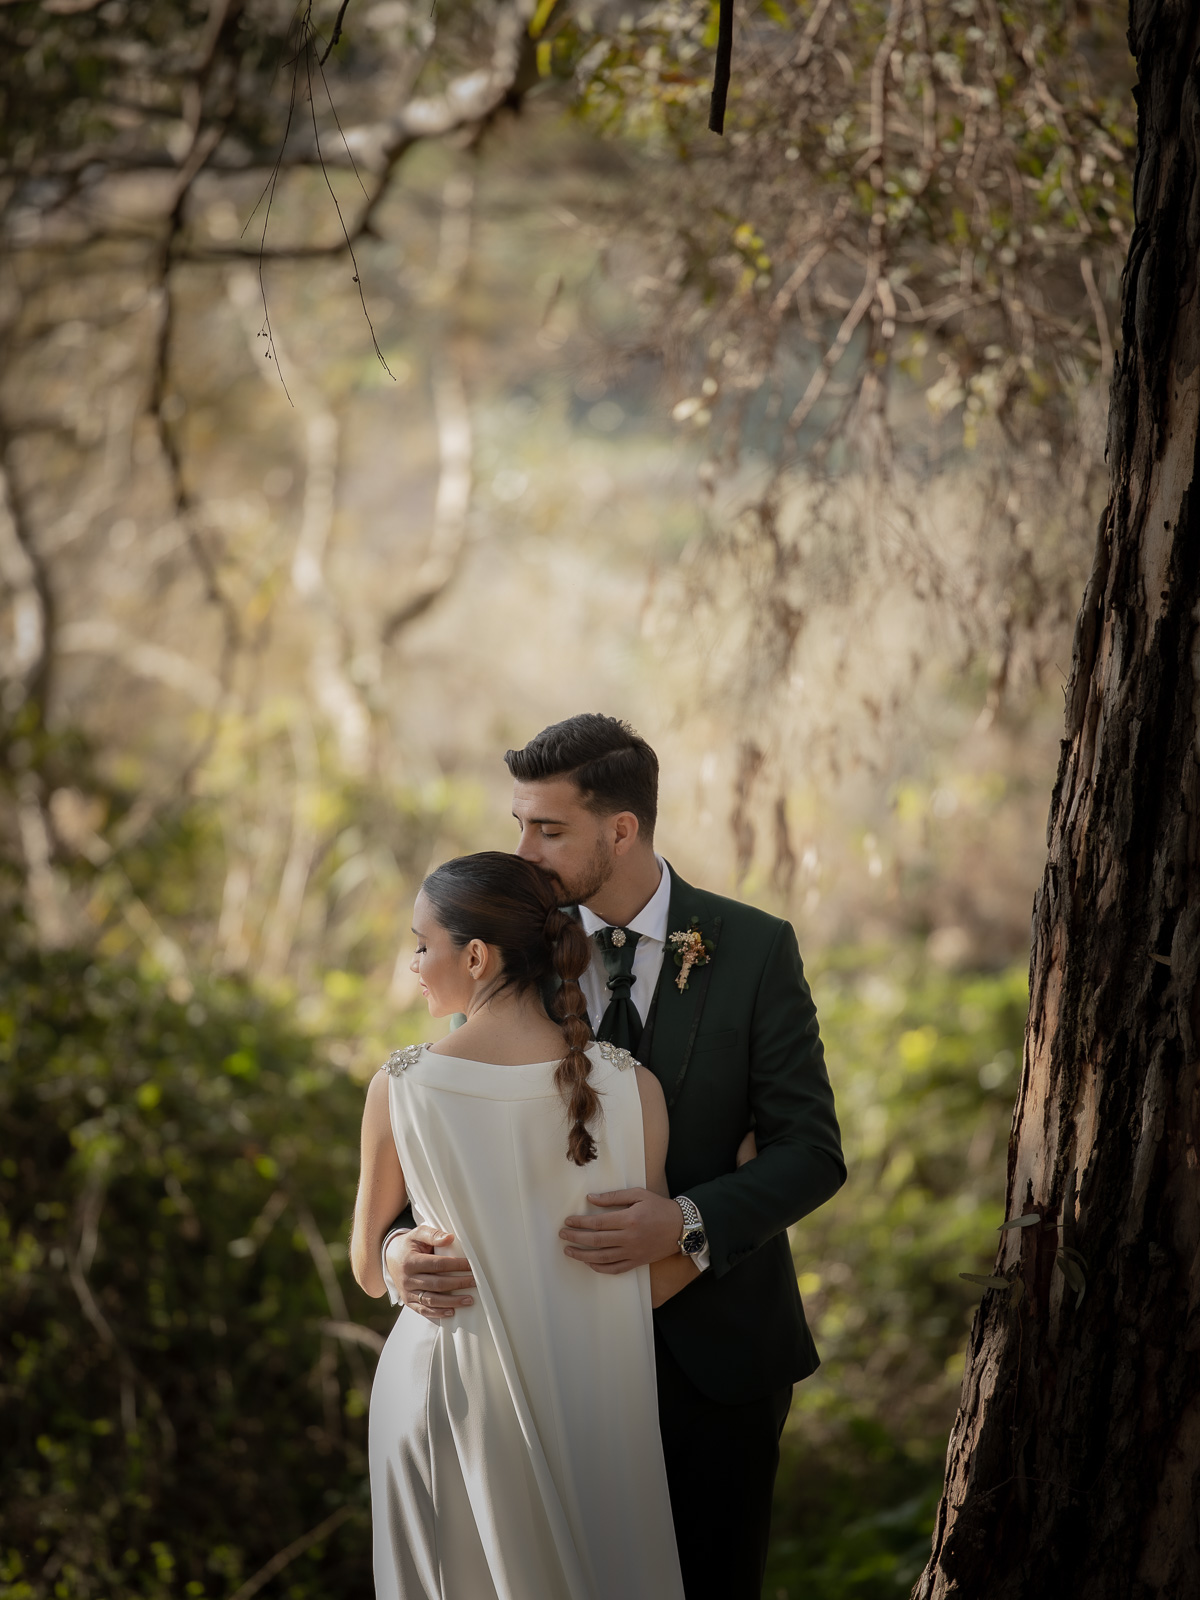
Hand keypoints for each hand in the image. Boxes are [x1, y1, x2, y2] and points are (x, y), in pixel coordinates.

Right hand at [387, 1224, 474, 1319]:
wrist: (390, 1257)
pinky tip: (452, 1312)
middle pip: (437, 1284)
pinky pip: (423, 1310)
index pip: (437, 1265)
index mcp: (410, 1262)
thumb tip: (450, 1238)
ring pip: (432, 1300)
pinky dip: (438, 1313)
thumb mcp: (418, 1234)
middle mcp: (407, 1279)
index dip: (456, 1265)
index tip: (471, 1266)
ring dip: (452, 1302)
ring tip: (469, 1300)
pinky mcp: (408, 1302)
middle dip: (458, 1283)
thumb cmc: (409, 1244)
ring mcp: (407, 1292)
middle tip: (475, 1282)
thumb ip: (433, 1234)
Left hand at [560, 1188, 683, 1273]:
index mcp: (629, 1219)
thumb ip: (613, 1197)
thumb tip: (590, 1198)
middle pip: (596, 1241)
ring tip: (569, 1251)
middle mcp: (629, 1238)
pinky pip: (615, 1269)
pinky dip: (600, 1268)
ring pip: (602, 1257)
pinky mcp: (637, 1262)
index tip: (567, 1221)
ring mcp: (633, 1252)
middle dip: (576, 1238)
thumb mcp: (638, 1195)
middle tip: (562, 1235)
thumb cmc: (659, 1207)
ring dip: (582, 1255)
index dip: (580, 1223)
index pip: (597, 1223)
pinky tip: (589, 1263)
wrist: (681, 1227)